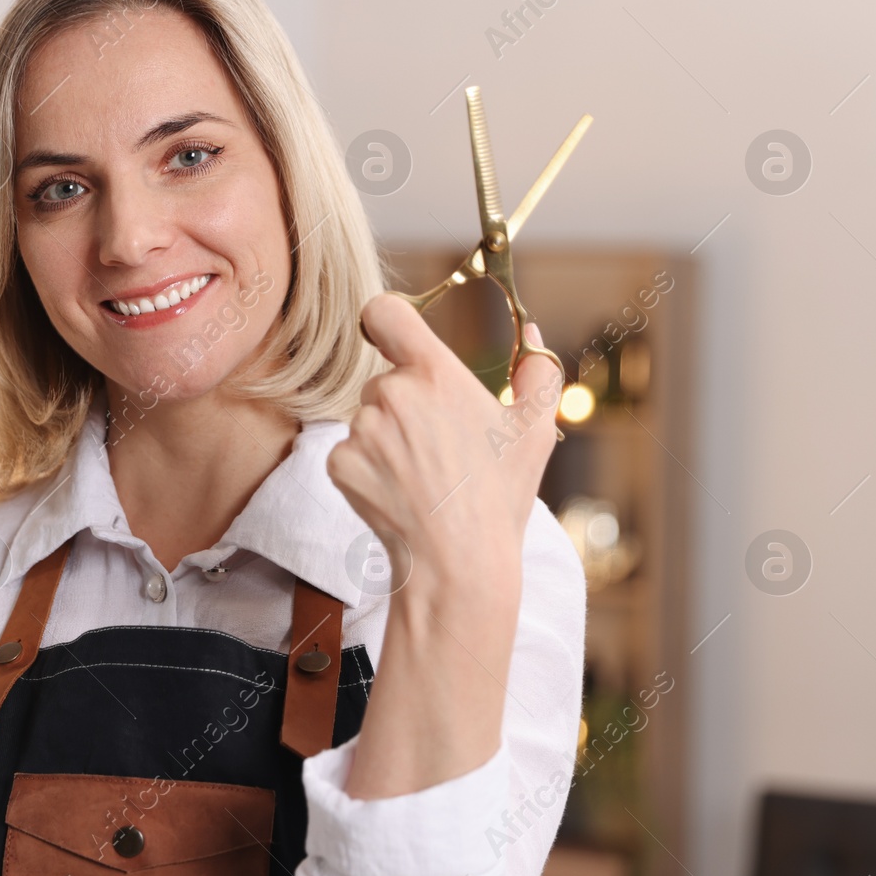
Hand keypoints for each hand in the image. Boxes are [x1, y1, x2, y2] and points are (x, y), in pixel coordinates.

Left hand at [326, 292, 562, 607]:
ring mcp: (360, 430)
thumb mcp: (534, 431)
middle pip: (384, 379)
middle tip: (440, 445)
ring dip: (388, 438)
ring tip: (423, 476)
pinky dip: (367, 468)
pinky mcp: (339, 464)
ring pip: (368, 419)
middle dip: (406, 404)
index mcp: (434, 374)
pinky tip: (399, 492)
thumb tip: (530, 331)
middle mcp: (391, 394)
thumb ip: (536, 371)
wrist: (457, 563)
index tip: (394, 338)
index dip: (386, 320)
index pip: (385, 313)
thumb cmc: (499, 498)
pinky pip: (348, 452)